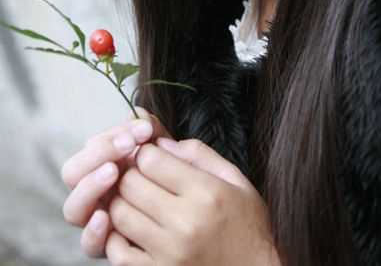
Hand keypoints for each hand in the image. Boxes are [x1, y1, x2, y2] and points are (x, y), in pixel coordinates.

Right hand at [61, 106, 173, 257]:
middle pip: (73, 172)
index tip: (143, 128)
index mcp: (104, 167)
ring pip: (73, 208)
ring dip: (90, 186)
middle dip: (99, 153)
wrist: (199, 221)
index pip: (92, 146)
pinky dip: (92, 232)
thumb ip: (152, 132)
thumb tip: (138, 113)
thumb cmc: (179, 180)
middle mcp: (95, 194)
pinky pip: (89, 244)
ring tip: (112, 171)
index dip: (112, 134)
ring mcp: (99, 220)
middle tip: (127, 143)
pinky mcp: (108, 248)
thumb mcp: (168, 153)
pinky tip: (105, 217)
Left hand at [105, 137, 279, 265]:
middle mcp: (185, 222)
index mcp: (206, 192)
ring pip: (119, 213)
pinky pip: (118, 252)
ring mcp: (169, 253)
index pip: (150, 159)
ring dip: (122, 201)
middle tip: (140, 174)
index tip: (151, 155)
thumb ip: (199, 154)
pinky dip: (117, 236)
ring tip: (136, 199)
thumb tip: (160, 143)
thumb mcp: (236, 180)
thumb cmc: (248, 226)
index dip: (145, 152)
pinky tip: (132, 228)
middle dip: (130, 172)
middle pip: (130, 183)